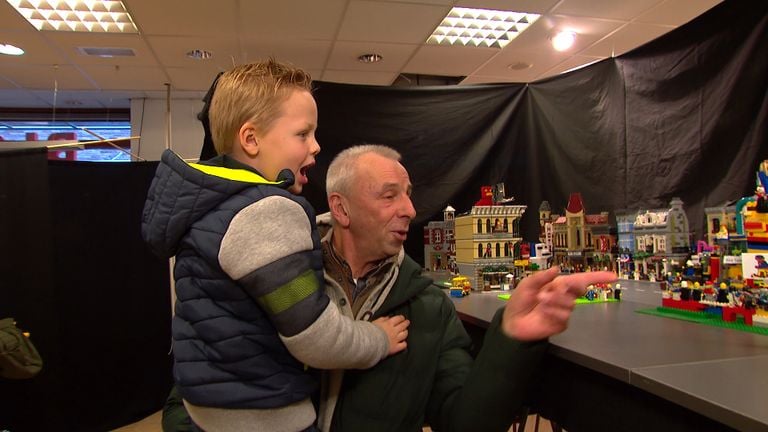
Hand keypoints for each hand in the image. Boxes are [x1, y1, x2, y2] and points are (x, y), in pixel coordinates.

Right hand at [372, 315, 409, 355]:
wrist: (370, 342)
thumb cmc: (370, 332)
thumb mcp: (375, 322)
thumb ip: (382, 319)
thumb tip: (387, 317)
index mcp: (389, 324)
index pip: (398, 318)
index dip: (401, 318)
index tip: (402, 318)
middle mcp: (394, 331)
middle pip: (403, 325)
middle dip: (406, 323)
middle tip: (407, 322)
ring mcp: (395, 339)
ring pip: (404, 334)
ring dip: (405, 332)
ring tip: (405, 331)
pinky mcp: (395, 347)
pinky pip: (403, 345)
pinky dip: (404, 343)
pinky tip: (403, 343)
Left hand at [502, 266, 616, 340]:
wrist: (513, 323)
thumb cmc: (519, 302)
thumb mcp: (527, 284)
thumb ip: (542, 276)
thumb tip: (556, 269)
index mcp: (557, 285)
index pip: (581, 280)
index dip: (598, 277)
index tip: (613, 276)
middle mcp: (563, 297)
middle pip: (578, 288)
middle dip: (564, 288)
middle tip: (549, 290)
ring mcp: (564, 311)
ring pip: (570, 303)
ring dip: (554, 301)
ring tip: (540, 302)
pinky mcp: (561, 323)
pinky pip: (563, 316)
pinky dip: (552, 312)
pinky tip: (543, 313)